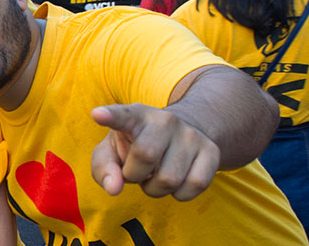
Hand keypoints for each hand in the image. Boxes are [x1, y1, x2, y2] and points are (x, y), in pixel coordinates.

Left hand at [89, 104, 219, 200]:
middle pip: (145, 155)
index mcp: (135, 116)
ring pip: (169, 179)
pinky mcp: (211, 151)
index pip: (122, 116)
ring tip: (155, 174)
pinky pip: (194, 186)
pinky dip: (180, 194)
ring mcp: (191, 134)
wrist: (180, 136)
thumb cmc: (136, 145)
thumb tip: (114, 188)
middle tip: (136, 172)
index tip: (98, 115)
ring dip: (156, 189)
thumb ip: (104, 168)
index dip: (110, 116)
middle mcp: (165, 120)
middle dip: (134, 175)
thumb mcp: (112, 151)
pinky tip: (176, 180)